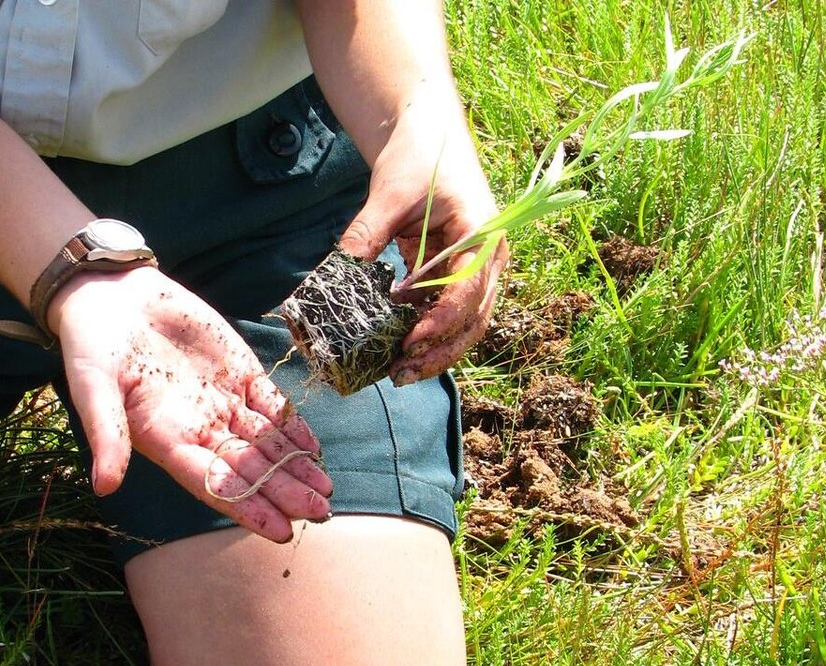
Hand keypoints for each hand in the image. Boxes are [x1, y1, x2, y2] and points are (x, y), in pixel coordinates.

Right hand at [48, 268, 332, 542]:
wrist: (110, 297)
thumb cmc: (91, 348)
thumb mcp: (92, 389)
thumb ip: (106, 435)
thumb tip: (104, 487)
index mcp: (167, 441)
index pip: (214, 484)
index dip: (247, 506)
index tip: (280, 529)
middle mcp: (199, 428)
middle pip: (249, 468)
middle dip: (284, 490)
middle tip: (319, 512)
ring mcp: (222, 400)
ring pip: (266, 441)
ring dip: (295, 465)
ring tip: (325, 490)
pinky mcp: (237, 370)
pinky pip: (270, 403)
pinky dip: (292, 423)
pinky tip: (314, 445)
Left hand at [338, 97, 507, 385]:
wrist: (427, 133)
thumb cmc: (419, 155)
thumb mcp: (390, 192)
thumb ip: (368, 232)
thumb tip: (337, 272)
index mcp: (484, 235)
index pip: (469, 291)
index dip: (441, 322)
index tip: (411, 342)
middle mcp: (488, 258)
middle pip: (473, 320)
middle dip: (440, 351)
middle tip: (401, 372)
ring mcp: (474, 268)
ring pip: (463, 324)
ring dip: (435, 350)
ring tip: (399, 371)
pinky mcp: (454, 273)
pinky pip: (444, 312)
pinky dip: (424, 331)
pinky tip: (397, 347)